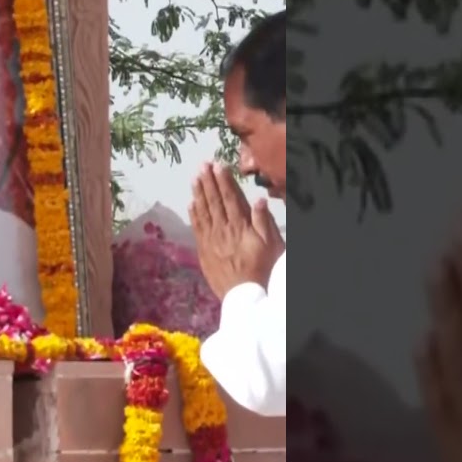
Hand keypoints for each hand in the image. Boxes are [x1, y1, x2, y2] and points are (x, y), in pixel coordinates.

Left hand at [189, 162, 283, 298]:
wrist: (244, 296)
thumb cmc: (262, 269)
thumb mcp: (271, 245)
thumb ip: (264, 222)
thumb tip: (259, 199)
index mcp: (240, 225)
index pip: (230, 198)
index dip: (224, 180)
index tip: (218, 166)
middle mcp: (223, 229)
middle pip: (214, 201)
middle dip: (208, 181)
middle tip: (202, 165)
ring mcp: (211, 240)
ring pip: (203, 211)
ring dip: (198, 193)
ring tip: (195, 178)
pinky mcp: (204, 251)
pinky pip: (197, 228)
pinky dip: (194, 214)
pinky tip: (191, 203)